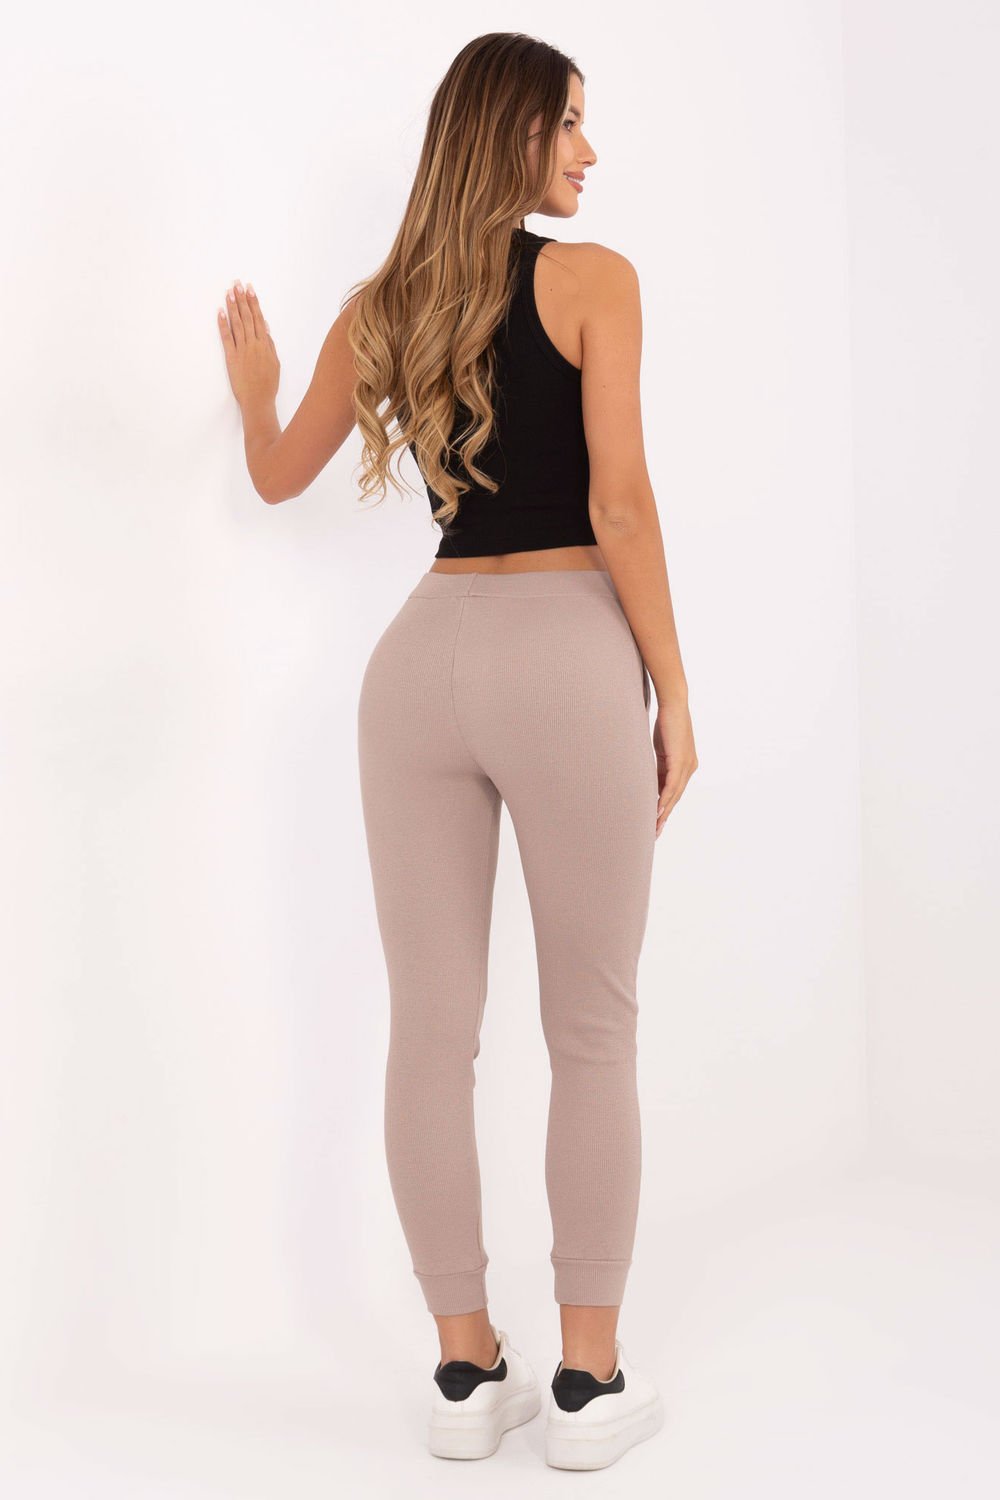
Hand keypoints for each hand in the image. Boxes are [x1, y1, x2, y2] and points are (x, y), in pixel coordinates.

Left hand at [218, 280, 279, 407]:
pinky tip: (220, 312)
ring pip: (238, 323)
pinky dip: (223, 324)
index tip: (250, 290)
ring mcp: (242, 350)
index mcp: (265, 344)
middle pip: (248, 317)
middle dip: (242, 299)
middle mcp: (254, 344)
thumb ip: (270, 345)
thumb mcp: (275, 363)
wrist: (258, 401)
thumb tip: (266, 328)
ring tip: (229, 292)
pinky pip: (227, 337)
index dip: (254, 303)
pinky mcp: (232, 358)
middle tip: (237, 284)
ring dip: (233, 307)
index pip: (259, 318)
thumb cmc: (268, 385)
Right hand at [653, 696, 696, 837]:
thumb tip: (649, 780)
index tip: (655, 821)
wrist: (674, 704)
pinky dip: (664, 799)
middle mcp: (690, 767)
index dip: (665, 807)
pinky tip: (658, 811)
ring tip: (655, 827)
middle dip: (665, 816)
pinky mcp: (680, 761)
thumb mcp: (661, 750)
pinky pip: (672, 785)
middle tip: (655, 832)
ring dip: (664, 812)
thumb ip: (658, 766)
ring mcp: (687, 765)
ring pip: (674, 795)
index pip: (674, 791)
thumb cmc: (666, 722)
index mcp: (686, 765)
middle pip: (676, 798)